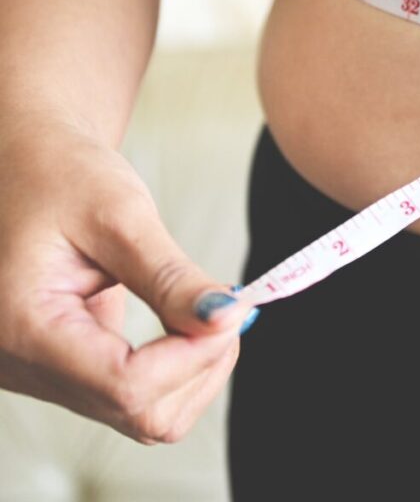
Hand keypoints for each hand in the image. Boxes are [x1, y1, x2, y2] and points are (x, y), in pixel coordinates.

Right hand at [0, 111, 257, 443]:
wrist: (25, 165)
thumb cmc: (59, 175)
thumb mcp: (119, 213)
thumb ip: (169, 275)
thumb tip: (226, 317)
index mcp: (23, 328)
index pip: (126, 384)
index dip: (194, 354)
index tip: (235, 307)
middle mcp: (22, 368)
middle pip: (137, 411)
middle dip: (200, 362)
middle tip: (230, 303)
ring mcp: (40, 374)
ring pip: (139, 414)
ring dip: (193, 368)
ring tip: (209, 307)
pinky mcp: (63, 368)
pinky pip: (130, 395)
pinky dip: (174, 365)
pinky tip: (185, 318)